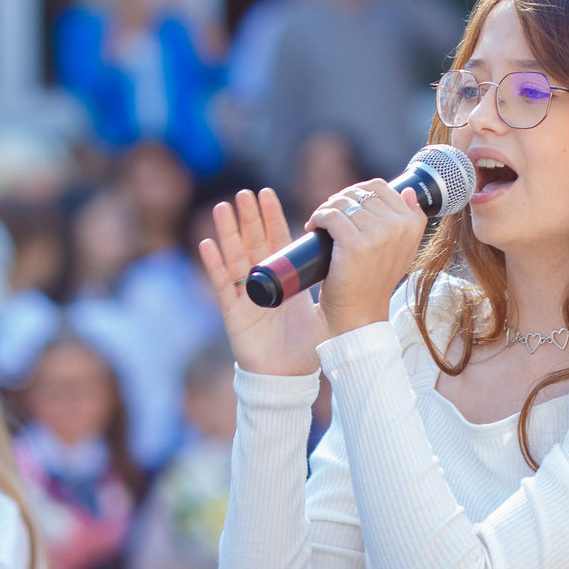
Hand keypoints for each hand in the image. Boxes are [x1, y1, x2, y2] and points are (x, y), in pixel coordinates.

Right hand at [199, 189, 330, 375]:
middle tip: (248, 192)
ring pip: (234, 257)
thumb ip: (335, 286)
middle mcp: (262, 282)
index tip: (268, 194)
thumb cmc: (306, 346)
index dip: (271, 218)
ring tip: (225, 207)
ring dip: (228, 232)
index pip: (275, 241)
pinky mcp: (233, 312)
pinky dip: (213, 265)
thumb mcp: (324, 307)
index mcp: (283, 279)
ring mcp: (245, 295)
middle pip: (253, 242)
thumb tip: (361, 260)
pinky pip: (221, 285)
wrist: (290, 376)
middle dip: (250, 217)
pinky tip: (207, 244)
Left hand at [307, 180, 427, 340]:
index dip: (357, 192)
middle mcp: (399, 227)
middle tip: (329, 217)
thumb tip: (406, 191)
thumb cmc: (375, 282)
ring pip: (343, 202)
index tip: (346, 207)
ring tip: (320, 224)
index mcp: (412, 225)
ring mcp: (378, 235)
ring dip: (326, 209)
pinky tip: (313, 227)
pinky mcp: (355, 244)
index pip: (380, 187)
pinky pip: (330, 215)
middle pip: (359, 193)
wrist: (361, 314)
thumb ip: (409, 221)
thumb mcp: (402, 251)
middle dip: (339, 201)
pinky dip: (317, 218)